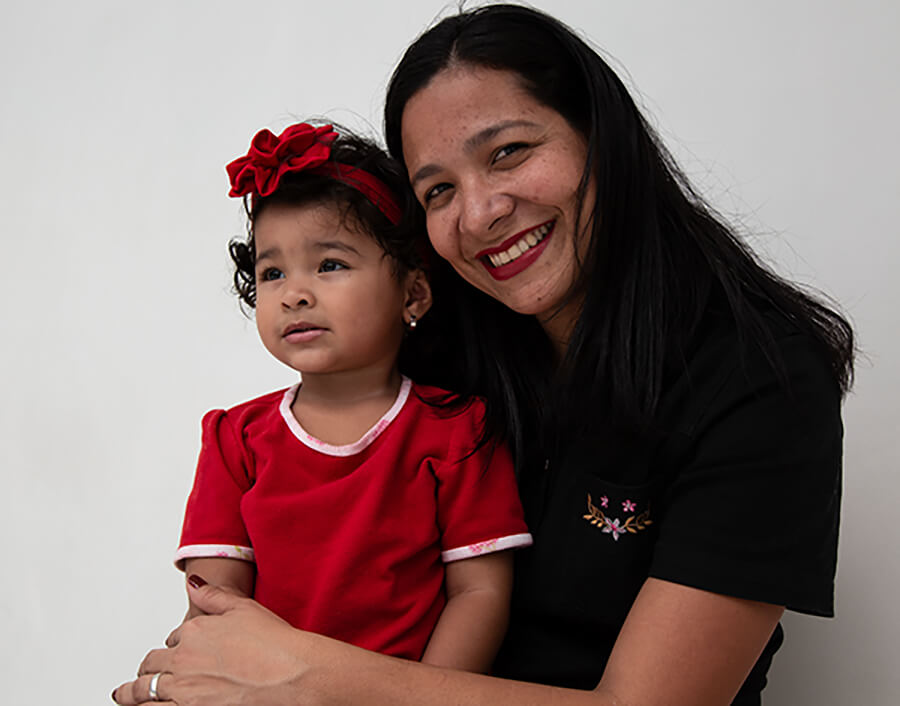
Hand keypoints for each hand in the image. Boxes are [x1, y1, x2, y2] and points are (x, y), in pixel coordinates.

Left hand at [111, 576, 314, 705]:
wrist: (292, 674)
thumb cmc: (276, 644)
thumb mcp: (244, 608)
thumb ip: (214, 596)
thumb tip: (194, 584)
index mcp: (195, 631)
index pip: (174, 639)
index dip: (175, 645)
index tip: (177, 650)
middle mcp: (184, 660)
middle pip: (152, 665)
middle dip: (146, 670)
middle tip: (140, 676)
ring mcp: (184, 690)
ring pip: (144, 693)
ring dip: (131, 695)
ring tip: (123, 696)